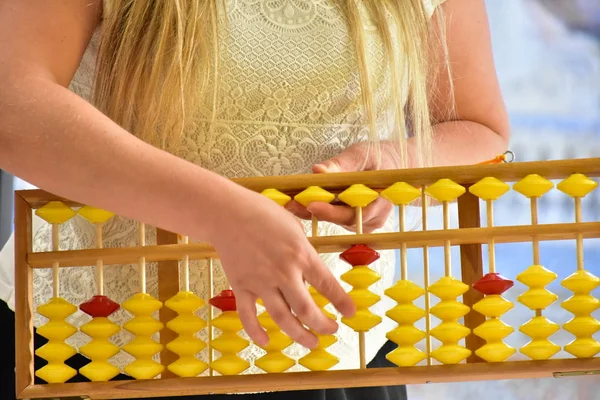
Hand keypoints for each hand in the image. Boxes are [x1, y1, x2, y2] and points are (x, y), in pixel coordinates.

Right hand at [210, 187, 355, 348]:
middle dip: (323, 325)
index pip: (327, 284)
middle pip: (307, 310)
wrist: (227, 212)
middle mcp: (283, 272)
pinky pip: (248, 316)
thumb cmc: (263, 213)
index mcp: (301, 254)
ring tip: (310, 343)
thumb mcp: (294, 227)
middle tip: (331, 331)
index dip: (342, 302)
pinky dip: (256, 332)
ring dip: (299, 335)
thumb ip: (303, 252)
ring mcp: (260, 282)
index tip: (350, 313)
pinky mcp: (240, 287)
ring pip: (282, 318)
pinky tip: (266, 341)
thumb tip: (309, 272)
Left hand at [286, 142, 400, 232]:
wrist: (395, 164)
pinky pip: (338, 220)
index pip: (352, 211)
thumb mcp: (360, 154)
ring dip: (316, 212)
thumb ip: (340, 164)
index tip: (309, 204)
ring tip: (293, 203)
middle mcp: (375, 215)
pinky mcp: (360, 223)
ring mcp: (368, 222)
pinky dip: (322, 212)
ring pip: (338, 221)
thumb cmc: (378, 156)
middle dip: (315, 212)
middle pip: (341, 219)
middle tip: (292, 204)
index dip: (330, 210)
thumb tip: (317, 170)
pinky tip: (305, 204)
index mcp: (380, 198)